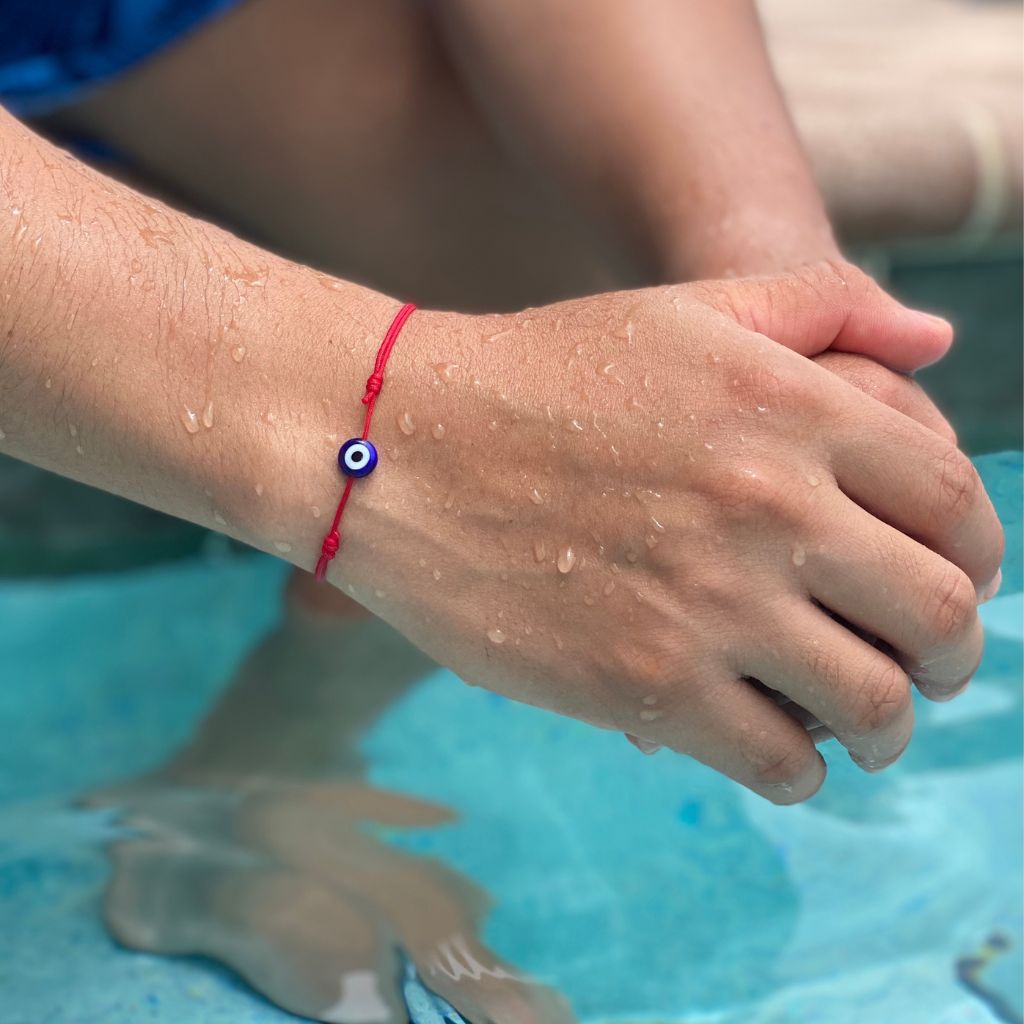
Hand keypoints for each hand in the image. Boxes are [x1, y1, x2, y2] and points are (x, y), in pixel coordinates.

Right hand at [306, 265, 1002, 803]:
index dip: (973, 555)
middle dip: (950, 655)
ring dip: (885, 726)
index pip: (954, 504)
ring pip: (873, 705)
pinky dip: (799, 767)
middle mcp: (769, 509)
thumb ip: (821, 305)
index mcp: (791, 410)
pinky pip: (780, 762)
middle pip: (938, 614)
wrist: (399, 445)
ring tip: (859, 724)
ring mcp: (710, 605)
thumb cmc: (538, 375)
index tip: (948, 582)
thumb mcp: (682, 311)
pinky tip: (776, 746)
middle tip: (923, 667)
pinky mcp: (645, 685)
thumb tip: (938, 346)